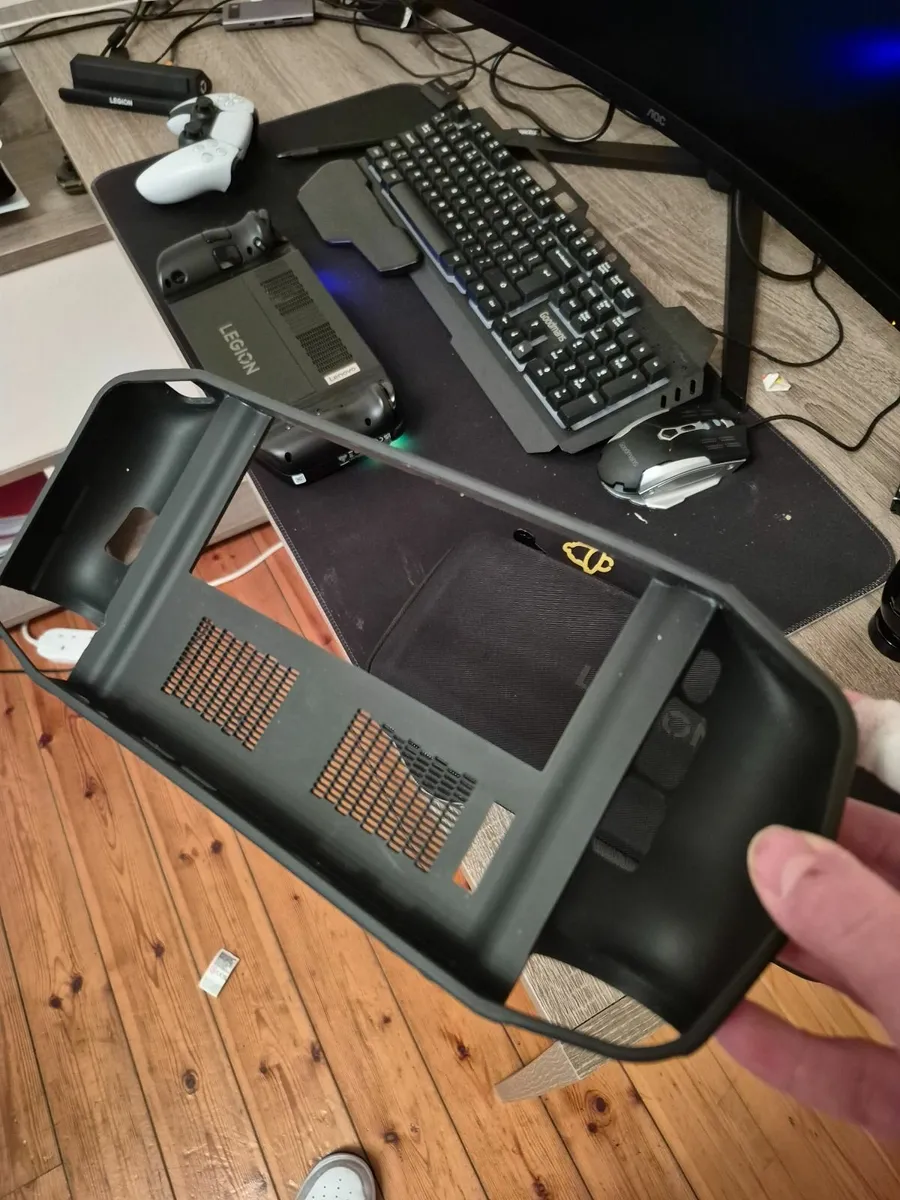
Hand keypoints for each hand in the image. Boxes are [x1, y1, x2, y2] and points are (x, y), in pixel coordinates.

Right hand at [717, 693, 899, 1139]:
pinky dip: (791, 1043)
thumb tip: (778, 855)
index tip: (794, 713)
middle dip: (806, 848)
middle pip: (886, 866)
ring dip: (790, 944)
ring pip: (864, 959)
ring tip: (715, 914)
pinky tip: (730, 1021)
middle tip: (731, 829)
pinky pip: (851, 1055)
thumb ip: (863, 927)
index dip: (867, 737)